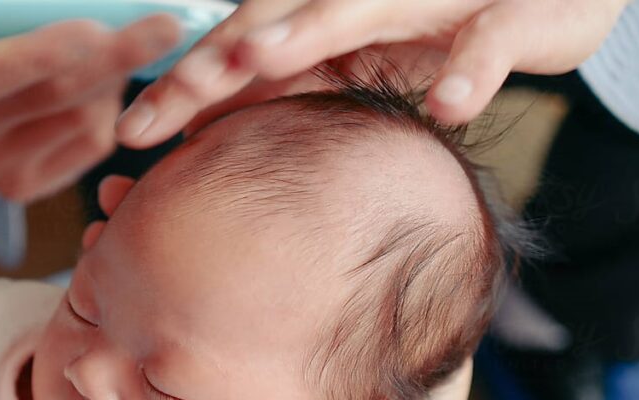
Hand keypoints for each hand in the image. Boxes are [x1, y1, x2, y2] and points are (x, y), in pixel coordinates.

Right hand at [0, 16, 180, 201]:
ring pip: (81, 120)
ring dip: (114, 79)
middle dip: (116, 59)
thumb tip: (96, 11)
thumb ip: (15, 12)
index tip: (99, 26)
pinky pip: (90, 144)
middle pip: (51, 99)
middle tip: (168, 28)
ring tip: (120, 45)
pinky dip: (109, 108)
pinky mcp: (23, 186)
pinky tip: (104, 86)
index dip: (46, 52)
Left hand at [117, 0, 629, 146]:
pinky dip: (468, 70)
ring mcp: (430, 0)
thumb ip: (292, 94)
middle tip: (168, 93)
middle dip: (217, 60)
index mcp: (318, 20)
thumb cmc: (435, 31)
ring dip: (306, 30)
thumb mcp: (352, 64)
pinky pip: (484, 42)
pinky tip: (447, 105)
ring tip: (257, 61)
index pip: (237, 50)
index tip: (131, 133)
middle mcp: (359, 1)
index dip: (184, 86)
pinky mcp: (507, 15)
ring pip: (359, 10)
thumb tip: (209, 145)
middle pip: (275, 25)